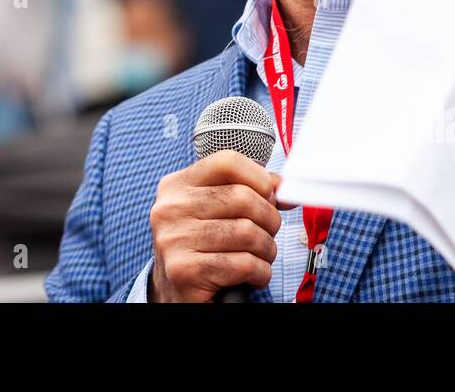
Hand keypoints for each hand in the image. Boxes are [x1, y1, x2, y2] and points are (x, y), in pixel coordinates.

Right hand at [148, 151, 286, 302]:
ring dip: (267, 249)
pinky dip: (261, 272)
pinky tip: (255, 275)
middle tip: (269, 232)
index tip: (270, 196)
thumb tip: (285, 188)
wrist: (175, 292)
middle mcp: (170, 209)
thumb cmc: (203, 246)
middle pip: (242, 197)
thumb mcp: (217, 210)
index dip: (259, 178)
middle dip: (269, 218)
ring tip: (262, 256)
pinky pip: (244, 264)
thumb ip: (249, 190)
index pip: (227, 162)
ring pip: (247, 232)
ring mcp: (173, 240)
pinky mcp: (184, 271)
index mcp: (176, 185)